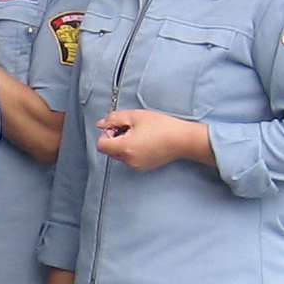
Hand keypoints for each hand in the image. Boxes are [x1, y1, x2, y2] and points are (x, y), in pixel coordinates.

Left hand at [95, 107, 212, 171]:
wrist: (182, 139)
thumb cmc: (161, 126)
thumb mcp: (135, 116)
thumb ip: (114, 119)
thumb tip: (101, 124)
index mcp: (124, 148)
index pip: (101, 144)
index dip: (107, 133)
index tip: (119, 127)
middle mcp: (128, 161)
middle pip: (110, 150)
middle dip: (115, 138)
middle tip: (131, 128)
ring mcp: (136, 166)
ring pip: (120, 155)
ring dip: (124, 144)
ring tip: (141, 134)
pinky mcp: (144, 167)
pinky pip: (130, 159)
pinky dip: (132, 150)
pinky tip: (146, 142)